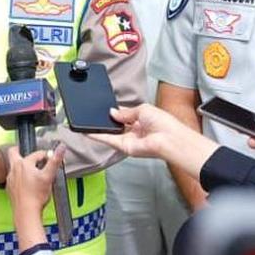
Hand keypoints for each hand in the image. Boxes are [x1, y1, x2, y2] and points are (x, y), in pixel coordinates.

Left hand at [6, 146, 64, 218]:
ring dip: (21, 166)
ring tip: (30, 170)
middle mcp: (14, 169)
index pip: (37, 154)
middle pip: (14, 152)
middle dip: (21, 150)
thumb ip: (55, 161)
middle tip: (28, 153)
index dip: (47, 155)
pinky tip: (26, 183)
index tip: (52, 160)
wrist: (26, 212)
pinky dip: (19, 177)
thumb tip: (61, 148)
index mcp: (23, 163)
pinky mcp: (9, 188)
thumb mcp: (49, 176)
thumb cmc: (36, 196)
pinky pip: (13, 178)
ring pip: (14, 166)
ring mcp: (10, 178)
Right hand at [90, 104, 216, 159]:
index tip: (104, 107)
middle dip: (106, 118)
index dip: (115, 110)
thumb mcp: (143, 109)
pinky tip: (87, 132)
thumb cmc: (164, 124)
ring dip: (98, 127)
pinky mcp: (124, 147)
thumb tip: (112, 112)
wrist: (169, 139)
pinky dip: (97, 136)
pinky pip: (108, 140)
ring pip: (110, 132)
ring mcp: (129, 139)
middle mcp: (135, 130)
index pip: (125, 114)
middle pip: (116, 124)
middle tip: (94, 112)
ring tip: (86, 120)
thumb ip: (125, 111)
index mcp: (142, 119)